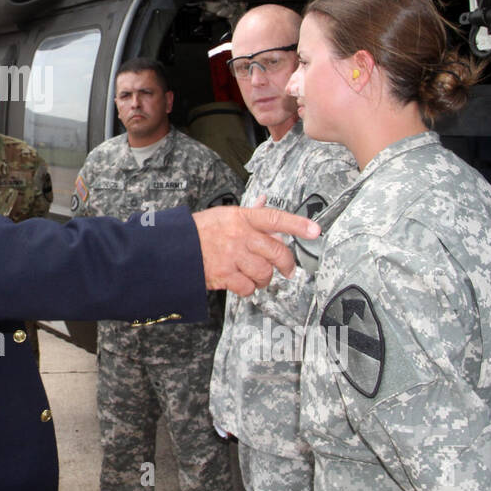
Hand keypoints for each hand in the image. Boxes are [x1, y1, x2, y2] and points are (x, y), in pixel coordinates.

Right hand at [192, 206, 319, 297]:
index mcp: (241, 218)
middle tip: (288, 269)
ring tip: (256, 274)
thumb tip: (264, 202)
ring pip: (265, 272)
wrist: (174, 248)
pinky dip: (248, 288)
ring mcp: (233, 256)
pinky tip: (241, 282)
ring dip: (264, 277)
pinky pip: (248, 287)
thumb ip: (248, 213)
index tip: (315, 231)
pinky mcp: (225, 275)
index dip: (298, 225)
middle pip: (277, 251)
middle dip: (287, 264)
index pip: (275, 218)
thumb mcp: (224, 215)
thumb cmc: (200, 231)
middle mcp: (240, 236)